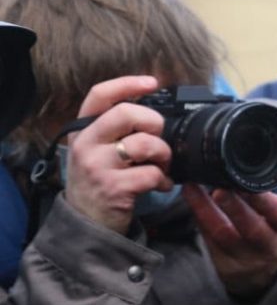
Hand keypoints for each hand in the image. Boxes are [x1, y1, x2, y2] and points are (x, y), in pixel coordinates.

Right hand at [65, 76, 168, 232]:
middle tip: (158, 140)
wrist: (86, 222)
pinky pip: (152, 173)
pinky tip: (160, 185)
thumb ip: (116, 131)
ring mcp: (98, 166)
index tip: (152, 82)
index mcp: (83, 131)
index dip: (128, 84)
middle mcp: (86, 144)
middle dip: (154, 123)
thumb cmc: (100, 182)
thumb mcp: (97, 151)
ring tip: (162, 166)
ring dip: (164, 154)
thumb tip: (153, 114)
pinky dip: (164, 180)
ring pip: (145, 143)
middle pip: (127, 113)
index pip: (100, 95)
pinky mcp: (114, 188)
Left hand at [183, 184, 276, 297]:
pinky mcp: (224, 265)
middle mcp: (267, 246)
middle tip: (218, 189)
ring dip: (205, 210)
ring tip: (192, 189)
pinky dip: (199, 217)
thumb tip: (236, 173)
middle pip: (251, 229)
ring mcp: (245, 258)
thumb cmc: (272, 232)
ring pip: (223, 235)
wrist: (267, 271)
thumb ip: (262, 199)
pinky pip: (208, 239)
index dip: (264, 201)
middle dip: (234, 207)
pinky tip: (191, 201)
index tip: (247, 186)